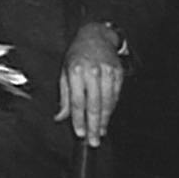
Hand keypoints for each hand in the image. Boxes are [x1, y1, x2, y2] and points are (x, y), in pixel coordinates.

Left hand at [55, 22, 124, 146]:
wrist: (95, 36)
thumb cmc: (76, 56)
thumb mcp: (64, 72)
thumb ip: (63, 96)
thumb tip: (60, 117)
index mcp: (75, 71)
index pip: (77, 101)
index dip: (78, 119)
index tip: (80, 133)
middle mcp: (92, 72)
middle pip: (93, 105)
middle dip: (93, 126)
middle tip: (92, 141)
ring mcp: (107, 72)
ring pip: (107, 103)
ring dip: (104, 121)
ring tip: (100, 133)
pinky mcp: (118, 74)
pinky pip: (115, 96)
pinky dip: (111, 109)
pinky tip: (107, 118)